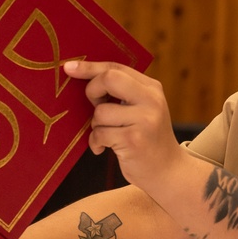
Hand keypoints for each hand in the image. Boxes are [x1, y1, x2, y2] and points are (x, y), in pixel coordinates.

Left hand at [63, 60, 185, 189]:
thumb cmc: (146, 139)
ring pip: (100, 112)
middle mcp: (151, 100)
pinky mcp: (134, 140)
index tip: (69, 68)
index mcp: (152, 88)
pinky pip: (99, 133)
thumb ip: (123, 92)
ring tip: (107, 135)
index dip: (90, 67)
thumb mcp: (143, 109)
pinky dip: (96, 142)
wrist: (168, 171)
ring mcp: (145, 120)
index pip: (116, 67)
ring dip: (96, 126)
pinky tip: (104, 148)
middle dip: (92, 91)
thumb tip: (84, 78)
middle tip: (95, 106)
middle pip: (109, 79)